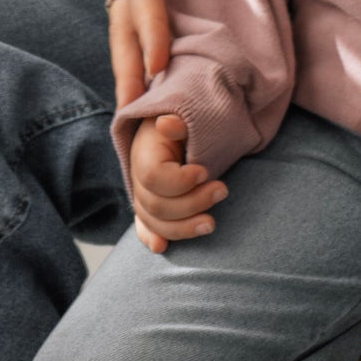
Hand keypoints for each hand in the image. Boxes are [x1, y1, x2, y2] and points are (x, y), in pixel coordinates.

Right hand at [107, 0, 232, 108]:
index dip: (153, 32)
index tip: (159, 70)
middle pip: (125, 18)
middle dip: (128, 65)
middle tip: (130, 112)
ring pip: (127, 17)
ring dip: (130, 58)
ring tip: (135, 103)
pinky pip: (139, 4)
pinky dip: (140, 36)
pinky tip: (150, 62)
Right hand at [128, 113, 228, 254]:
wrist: (185, 121)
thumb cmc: (189, 116)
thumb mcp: (185, 113)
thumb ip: (178, 121)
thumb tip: (166, 124)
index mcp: (144, 150)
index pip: (152, 177)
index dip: (179, 181)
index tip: (204, 172)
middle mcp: (138, 176)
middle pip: (155, 204)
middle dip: (191, 203)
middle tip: (223, 190)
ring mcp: (142, 193)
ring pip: (153, 221)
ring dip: (182, 228)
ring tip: (211, 223)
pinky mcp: (151, 205)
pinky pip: (145, 226)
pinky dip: (152, 237)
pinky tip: (161, 247)